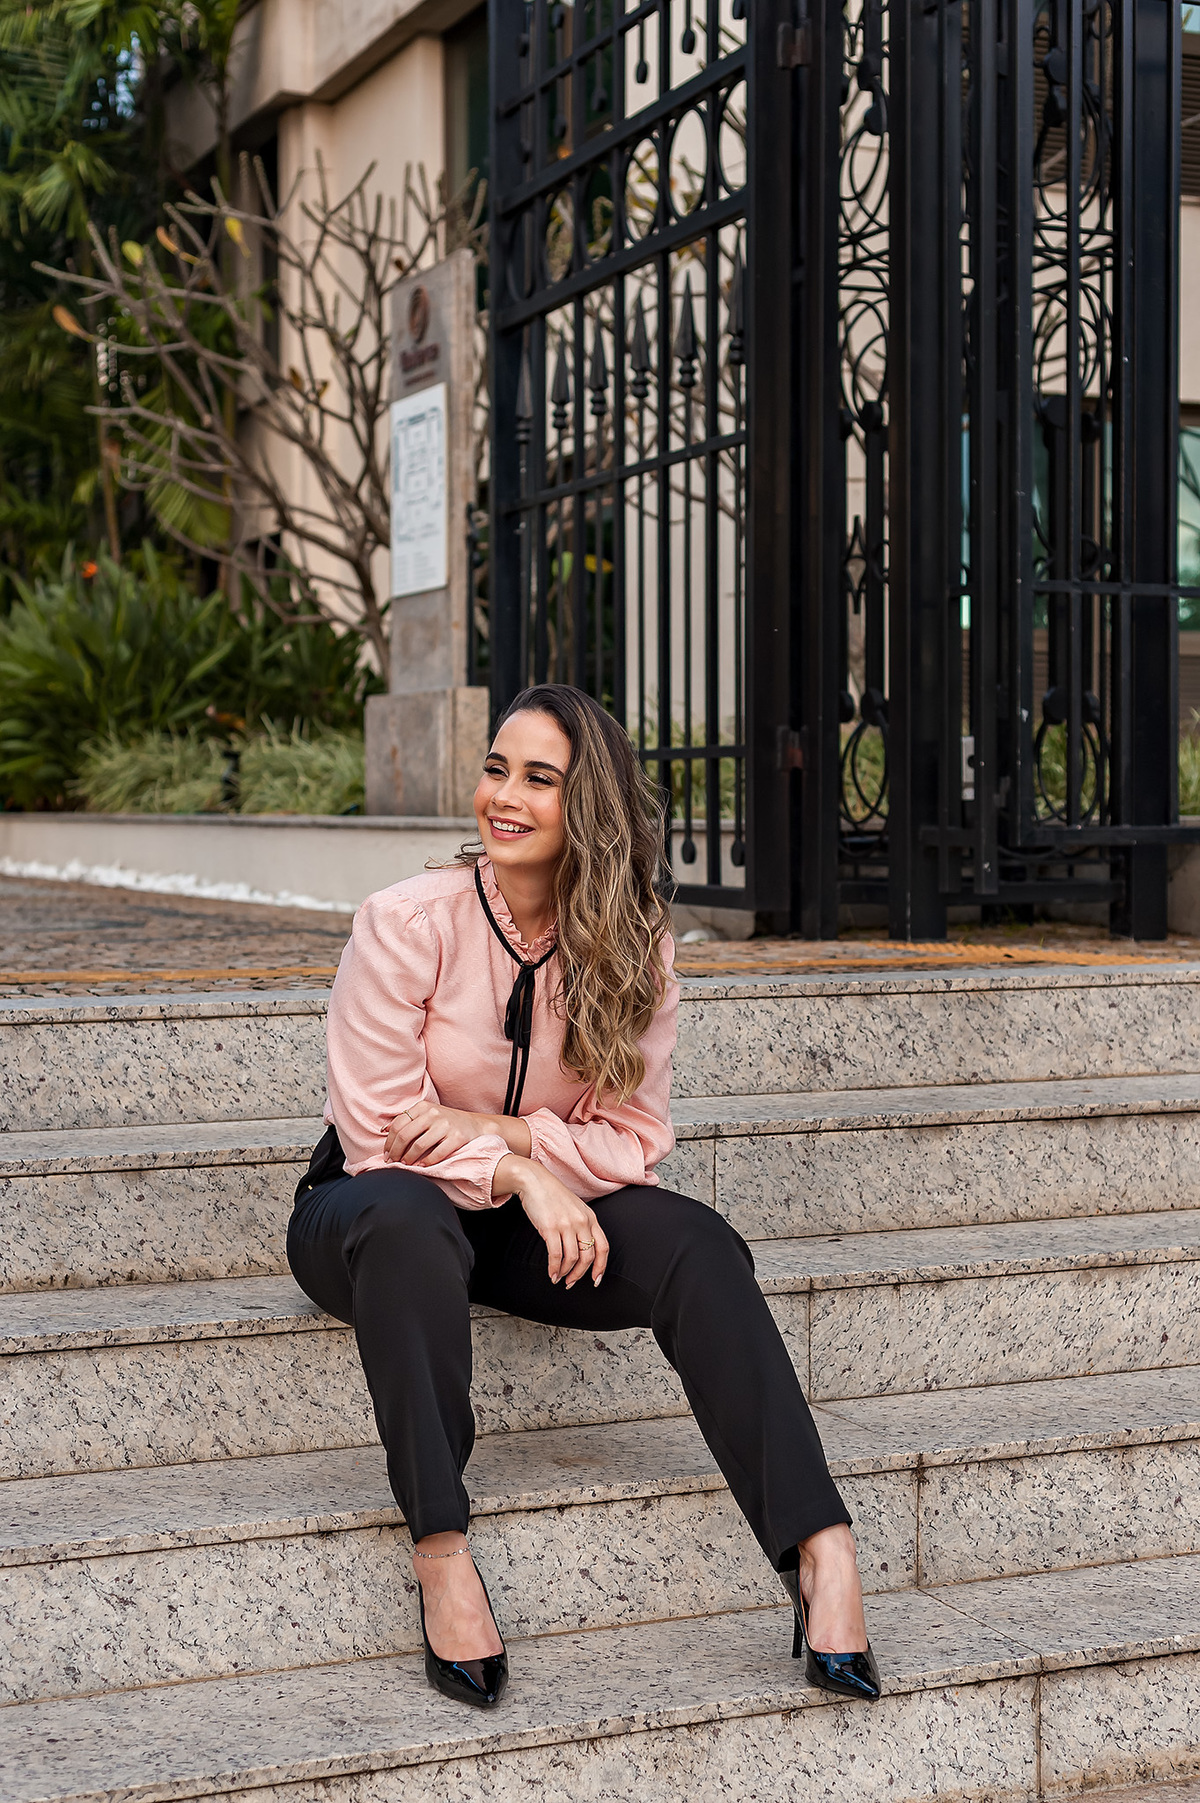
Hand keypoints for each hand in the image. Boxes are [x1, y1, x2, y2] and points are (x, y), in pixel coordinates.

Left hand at [384, 1100, 488, 1166]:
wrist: (475, 1125)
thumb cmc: (446, 1122)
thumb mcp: (426, 1115)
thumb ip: (407, 1120)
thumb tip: (383, 1129)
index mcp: (423, 1107)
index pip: (398, 1124)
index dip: (389, 1141)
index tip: (386, 1154)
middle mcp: (434, 1113)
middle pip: (405, 1135)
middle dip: (395, 1152)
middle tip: (392, 1162)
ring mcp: (446, 1125)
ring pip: (418, 1145)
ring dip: (409, 1158)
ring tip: (406, 1164)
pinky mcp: (457, 1137)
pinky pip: (436, 1154)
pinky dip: (426, 1162)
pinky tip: (422, 1166)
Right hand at [496, 1155, 608, 1287]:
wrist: (535, 1181)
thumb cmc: (553, 1196)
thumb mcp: (575, 1208)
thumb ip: (582, 1226)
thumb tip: (581, 1251)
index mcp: (591, 1218)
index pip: (603, 1247)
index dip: (601, 1266)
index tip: (596, 1280)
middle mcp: (582, 1222)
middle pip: (588, 1256)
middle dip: (580, 1274)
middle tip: (571, 1282)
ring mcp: (567, 1224)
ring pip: (572, 1258)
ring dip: (565, 1272)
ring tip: (558, 1277)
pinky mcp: (550, 1227)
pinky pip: (556, 1254)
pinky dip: (554, 1268)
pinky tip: (551, 1274)